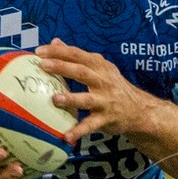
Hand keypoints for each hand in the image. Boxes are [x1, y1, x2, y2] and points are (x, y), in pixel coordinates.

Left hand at [36, 40, 153, 143]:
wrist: (138, 109)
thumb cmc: (112, 86)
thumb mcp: (100, 67)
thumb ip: (77, 56)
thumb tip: (56, 42)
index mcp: (99, 66)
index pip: (78, 54)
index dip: (59, 52)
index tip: (39, 51)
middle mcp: (103, 81)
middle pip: (82, 72)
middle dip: (62, 67)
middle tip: (42, 66)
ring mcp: (105, 101)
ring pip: (87, 99)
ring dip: (71, 98)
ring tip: (55, 99)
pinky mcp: (107, 119)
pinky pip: (91, 125)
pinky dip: (79, 131)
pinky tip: (67, 136)